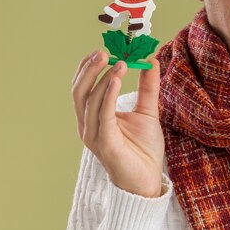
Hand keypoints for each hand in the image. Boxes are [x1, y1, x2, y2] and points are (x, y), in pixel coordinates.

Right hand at [71, 51, 164, 196]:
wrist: (148, 179)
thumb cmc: (143, 148)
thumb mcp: (147, 110)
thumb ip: (148, 86)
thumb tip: (151, 59)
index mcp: (94, 116)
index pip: (83, 87)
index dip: (89, 67)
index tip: (103, 49)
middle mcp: (88, 125)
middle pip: (79, 92)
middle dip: (89, 69)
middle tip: (103, 51)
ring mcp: (94, 135)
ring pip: (89, 101)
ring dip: (102, 79)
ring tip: (119, 63)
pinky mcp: (105, 144)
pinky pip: (102, 115)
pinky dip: (107, 95)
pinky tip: (115, 79)